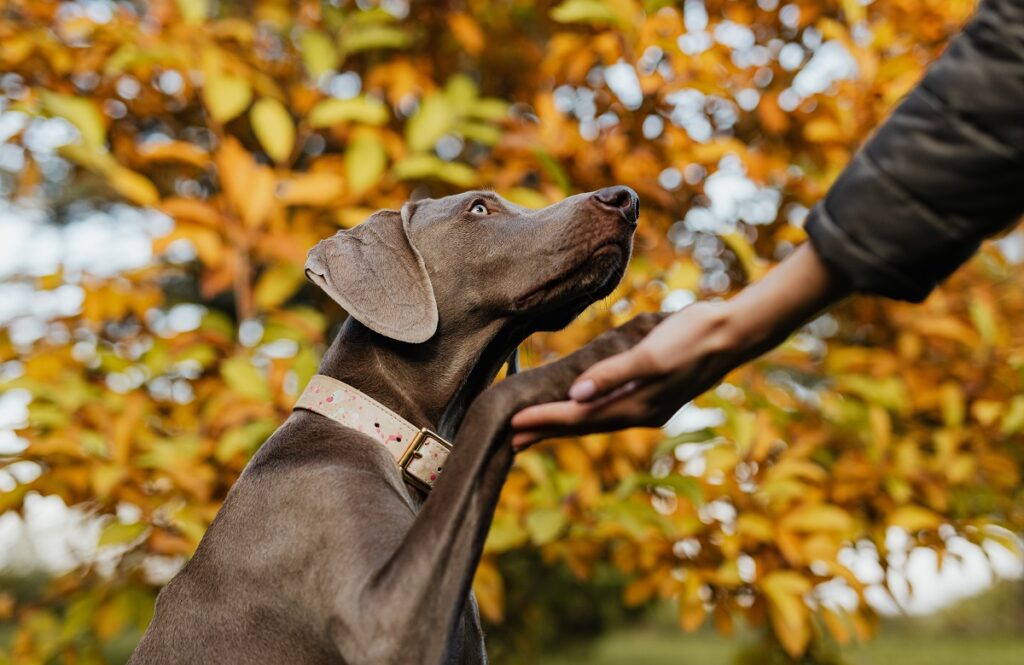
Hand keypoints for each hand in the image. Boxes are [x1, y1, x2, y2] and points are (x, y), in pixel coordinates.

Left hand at [510, 302, 748, 448]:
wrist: (734, 332)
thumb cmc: (693, 337)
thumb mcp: (652, 353)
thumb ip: (614, 374)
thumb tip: (576, 395)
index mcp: (638, 406)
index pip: (579, 417)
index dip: (544, 420)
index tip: (511, 423)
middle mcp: (640, 412)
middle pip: (582, 426)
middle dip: (546, 431)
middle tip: (508, 440)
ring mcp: (647, 405)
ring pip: (594, 420)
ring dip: (561, 425)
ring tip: (532, 430)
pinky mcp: (651, 393)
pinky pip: (607, 409)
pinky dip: (584, 412)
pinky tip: (574, 408)